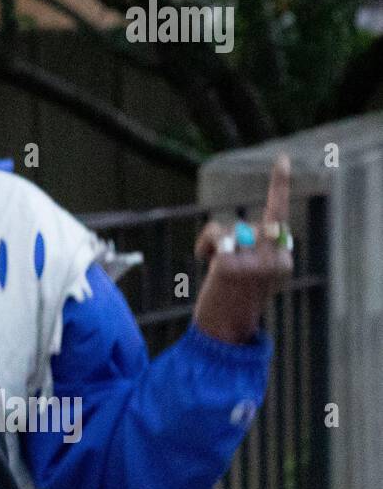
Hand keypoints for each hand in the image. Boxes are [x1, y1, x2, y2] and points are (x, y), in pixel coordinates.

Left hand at [192, 154, 293, 344]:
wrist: (223, 328)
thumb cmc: (234, 296)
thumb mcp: (252, 268)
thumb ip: (252, 245)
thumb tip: (230, 234)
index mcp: (284, 258)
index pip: (280, 216)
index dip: (279, 184)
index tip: (282, 159)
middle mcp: (276, 258)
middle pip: (247, 223)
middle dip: (231, 237)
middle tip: (227, 264)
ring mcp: (255, 261)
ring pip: (229, 228)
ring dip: (215, 242)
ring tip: (218, 268)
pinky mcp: (231, 263)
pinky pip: (214, 235)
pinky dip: (204, 244)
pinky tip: (206, 262)